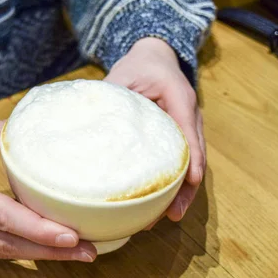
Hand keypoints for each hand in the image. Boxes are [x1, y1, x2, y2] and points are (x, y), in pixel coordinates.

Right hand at [0, 121, 95, 261]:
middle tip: (88, 252)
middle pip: (5, 246)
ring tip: (71, 253)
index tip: (74, 237)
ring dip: (34, 255)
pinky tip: (36, 246)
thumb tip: (29, 127)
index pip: (2, 217)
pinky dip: (10, 249)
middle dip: (49, 252)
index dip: (39, 230)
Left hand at [104, 37, 205, 225]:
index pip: (187, 128)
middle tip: (173, 214)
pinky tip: (159, 206)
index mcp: (178, 97)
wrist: (155, 58)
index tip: (190, 180)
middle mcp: (188, 116)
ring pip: (190, 166)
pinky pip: (180, 164)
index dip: (191, 155)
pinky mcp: (179, 140)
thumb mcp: (122, 75)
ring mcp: (187, 129)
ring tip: (167, 218)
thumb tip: (82, 123)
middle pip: (195, 156)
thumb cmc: (139, 66)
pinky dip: (173, 185)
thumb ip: (109, 96)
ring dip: (180, 193)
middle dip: (186, 188)